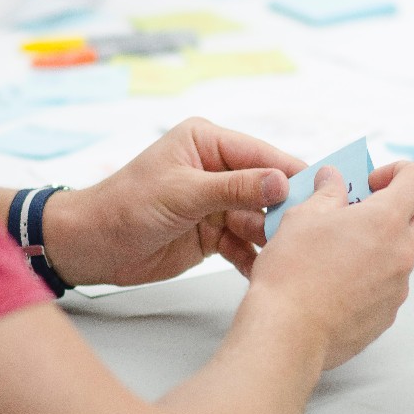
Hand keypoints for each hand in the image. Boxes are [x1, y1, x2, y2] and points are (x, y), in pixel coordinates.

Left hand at [46, 117, 305, 285]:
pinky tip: (266, 272)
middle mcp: (216, 168)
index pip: (262, 155)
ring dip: (271, 238)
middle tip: (310, 232)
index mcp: (208, 142)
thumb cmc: (124, 206)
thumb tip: (281, 182)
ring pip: (259, 219)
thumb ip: (235, 188)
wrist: (90, 246)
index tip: (324, 193)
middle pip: (266, 189)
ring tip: (289, 256)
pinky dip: (253, 258)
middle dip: (285, 211)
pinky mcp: (212, 233)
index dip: (292, 174)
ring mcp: (216, 202)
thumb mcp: (183, 193)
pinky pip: (244, 244)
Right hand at [246, 160, 413, 369]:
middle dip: (401, 205)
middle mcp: (402, 253)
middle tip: (363, 211)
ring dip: (383, 243)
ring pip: (405, 252)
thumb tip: (333, 179)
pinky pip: (390, 284)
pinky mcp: (387, 314)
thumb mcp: (302, 217)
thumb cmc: (292, 273)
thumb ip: (326, 193)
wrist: (287, 332)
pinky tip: (336, 282)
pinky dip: (372, 276)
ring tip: (339, 251)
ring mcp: (398, 287)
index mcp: (386, 220)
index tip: (372, 183)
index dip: (401, 171)